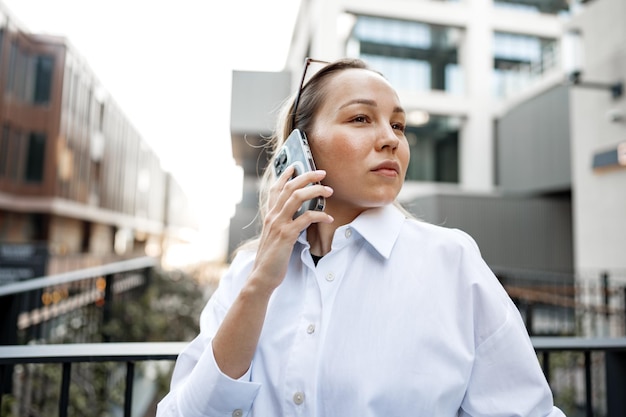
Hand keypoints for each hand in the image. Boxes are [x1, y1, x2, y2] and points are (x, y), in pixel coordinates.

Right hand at [251, 166, 333, 292]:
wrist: (262, 276)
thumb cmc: (272, 258)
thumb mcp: (275, 236)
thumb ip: (283, 223)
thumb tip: (298, 215)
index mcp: (269, 215)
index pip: (276, 189)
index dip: (286, 175)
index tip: (296, 165)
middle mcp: (272, 216)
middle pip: (290, 187)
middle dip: (307, 176)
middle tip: (322, 173)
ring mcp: (279, 224)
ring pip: (297, 197)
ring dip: (315, 191)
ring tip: (329, 191)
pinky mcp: (287, 235)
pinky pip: (306, 218)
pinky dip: (320, 215)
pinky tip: (329, 217)